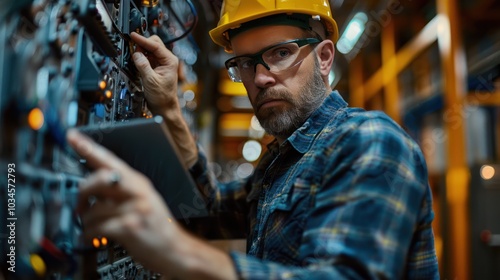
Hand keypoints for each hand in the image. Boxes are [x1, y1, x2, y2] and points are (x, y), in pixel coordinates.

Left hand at [67, 129, 182, 274]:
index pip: (110, 160)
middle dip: (83, 193)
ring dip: (87, 221)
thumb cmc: (156, 226)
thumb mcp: (143, 201)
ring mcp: (135, 209)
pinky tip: (94, 236)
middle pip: (99, 179)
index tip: (72, 137)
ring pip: (94, 208)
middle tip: (80, 205)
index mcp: (139, 182)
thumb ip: (120, 190)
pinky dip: (89, 234)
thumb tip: (91, 186)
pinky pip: (97, 227)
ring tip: (93, 227)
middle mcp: (138, 192)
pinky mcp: (129, 227)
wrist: (175, 249)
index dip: (89, 147)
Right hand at [130, 32, 179, 113]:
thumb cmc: (162, 97)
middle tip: (133, 49)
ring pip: (150, 50)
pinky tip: (137, 60)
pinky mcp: (156, 67)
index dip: (143, 40)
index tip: (133, 36)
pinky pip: (147, 56)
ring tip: (135, 57)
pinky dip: (141, 56)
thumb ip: (143, 66)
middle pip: (153, 43)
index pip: (155, 45)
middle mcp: (167, 60)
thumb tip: (136, 54)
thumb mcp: (150, 81)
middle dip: (143, 44)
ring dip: (141, 51)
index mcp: (170, 61)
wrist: (164, 107)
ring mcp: (162, 63)